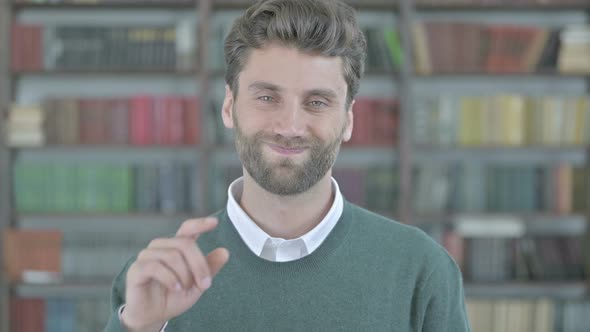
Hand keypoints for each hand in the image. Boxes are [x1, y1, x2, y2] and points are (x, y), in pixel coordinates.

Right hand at [121, 217, 229, 331]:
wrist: (154, 316)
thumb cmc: (174, 297)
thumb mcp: (197, 284)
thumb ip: (209, 268)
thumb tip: (225, 252)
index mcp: (176, 247)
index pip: (187, 228)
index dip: (199, 224)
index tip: (215, 223)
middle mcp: (161, 247)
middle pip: (185, 244)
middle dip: (199, 264)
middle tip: (206, 284)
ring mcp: (147, 256)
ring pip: (172, 255)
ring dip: (184, 275)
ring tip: (185, 289)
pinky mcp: (136, 269)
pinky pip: (155, 267)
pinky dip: (170, 278)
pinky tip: (176, 288)